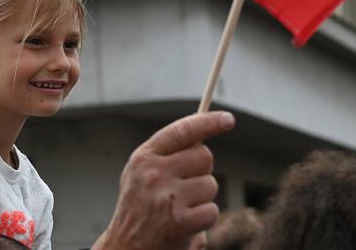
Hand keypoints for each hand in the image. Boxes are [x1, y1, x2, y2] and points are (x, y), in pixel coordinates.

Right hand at [92, 111, 234, 249]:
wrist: (127, 246)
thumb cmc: (139, 207)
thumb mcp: (141, 173)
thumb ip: (166, 153)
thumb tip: (202, 133)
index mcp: (144, 157)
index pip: (182, 131)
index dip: (209, 122)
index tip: (228, 119)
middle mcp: (153, 173)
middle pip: (204, 156)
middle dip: (202, 170)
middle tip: (186, 185)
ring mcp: (167, 196)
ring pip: (210, 184)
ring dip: (203, 198)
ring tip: (181, 207)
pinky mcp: (179, 221)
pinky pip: (212, 210)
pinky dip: (204, 219)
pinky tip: (186, 224)